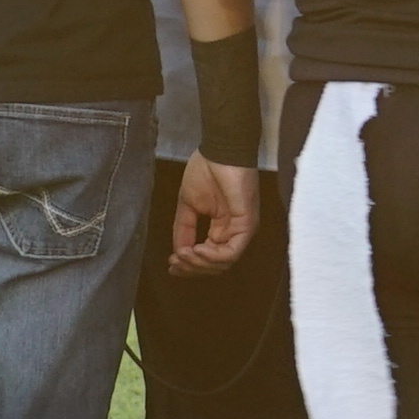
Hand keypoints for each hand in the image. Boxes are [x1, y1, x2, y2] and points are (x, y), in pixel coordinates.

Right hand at [169, 158, 256, 274]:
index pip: (208, 257)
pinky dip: (212, 255)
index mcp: (222, 228)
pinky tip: (197, 249)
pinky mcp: (247, 224)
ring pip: (223, 263)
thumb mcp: (188, 205)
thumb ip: (184, 230)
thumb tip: (178, 252)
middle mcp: (233, 232)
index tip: (171, 266)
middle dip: (192, 268)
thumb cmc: (206, 170)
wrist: (218, 150)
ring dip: (199, 263)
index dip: (189, 266)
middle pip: (215, 266)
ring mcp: (242, 229)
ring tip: (184, 253)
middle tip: (175, 262)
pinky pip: (232, 251)